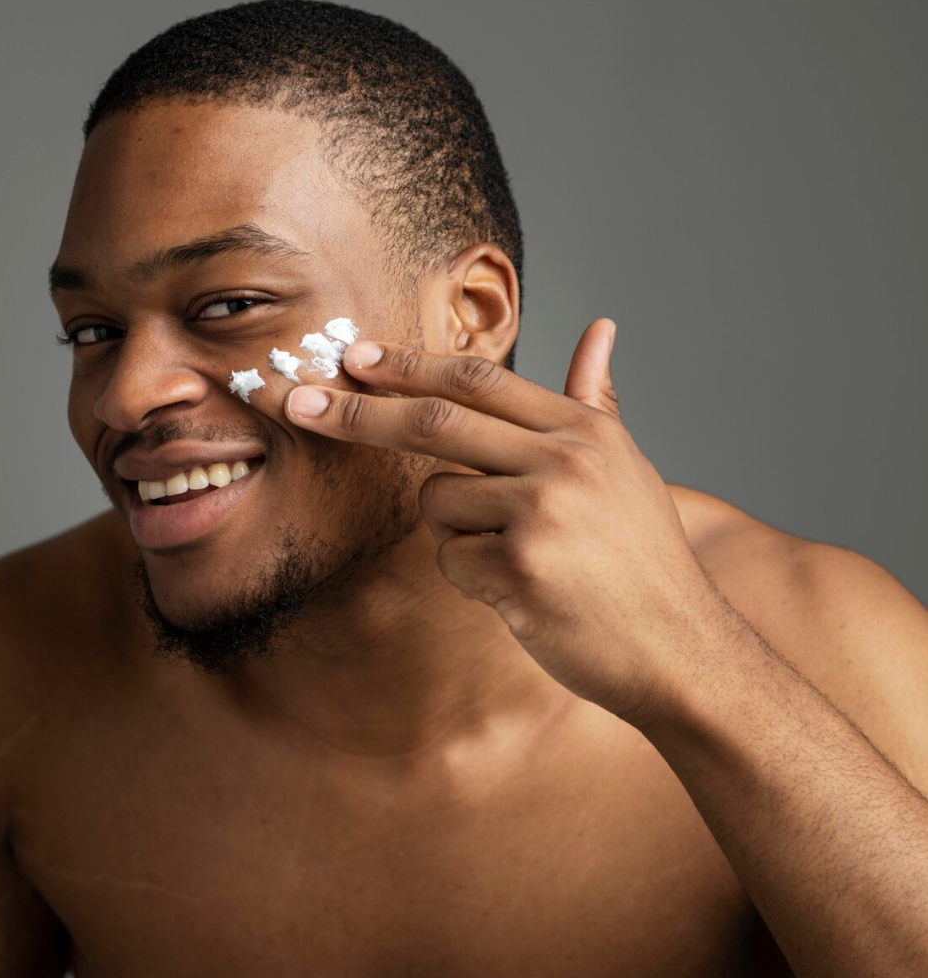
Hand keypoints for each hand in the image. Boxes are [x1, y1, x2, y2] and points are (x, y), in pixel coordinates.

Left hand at [283, 318, 724, 729]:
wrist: (679, 649)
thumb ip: (595, 399)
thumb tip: (600, 328)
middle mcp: (562, 461)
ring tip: (515, 556)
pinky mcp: (519, 569)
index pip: (479, 378)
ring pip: (437, 502)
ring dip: (454, 529)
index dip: (409, 365)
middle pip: (434, 420)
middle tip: (298, 403)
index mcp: (583, 430)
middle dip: (357, 412)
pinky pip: (449, 559)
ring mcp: (540, 514)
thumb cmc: (643, 560)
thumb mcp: (627, 467)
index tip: (355, 357)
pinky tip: (522, 591)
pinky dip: (470, 576)